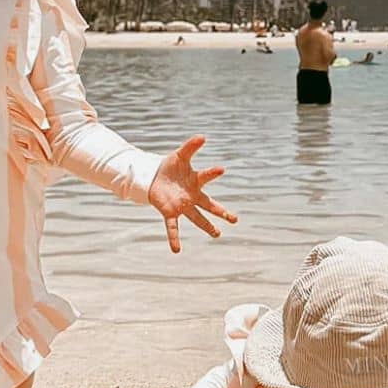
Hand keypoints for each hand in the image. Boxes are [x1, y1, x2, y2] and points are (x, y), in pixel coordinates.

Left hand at [148, 135, 237, 252]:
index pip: (206, 177)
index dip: (212, 173)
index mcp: (196, 182)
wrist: (153, 177)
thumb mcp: (180, 156)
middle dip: (222, 212)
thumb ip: (190, 147)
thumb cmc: (170, 167)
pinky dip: (174, 238)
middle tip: (235, 219)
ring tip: (217, 235)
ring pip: (197, 218)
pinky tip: (176, 250)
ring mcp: (182, 206)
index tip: (220, 169)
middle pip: (210, 205)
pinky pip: (173, 227)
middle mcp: (192, 196)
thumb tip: (203, 137)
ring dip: (207, 226)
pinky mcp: (170, 212)